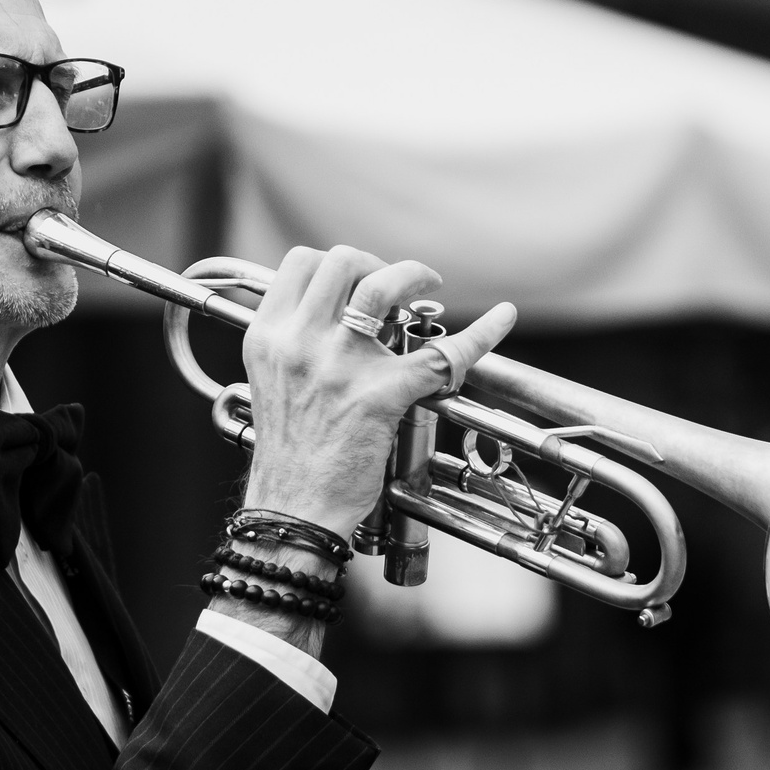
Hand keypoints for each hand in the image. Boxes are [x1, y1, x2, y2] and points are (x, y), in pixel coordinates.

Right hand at [239, 246, 516, 539]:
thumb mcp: (272, 382)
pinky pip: (441, 354)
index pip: (301, 263)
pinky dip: (481, 333)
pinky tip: (500, 319)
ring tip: (428, 286)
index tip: (358, 279)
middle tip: (396, 288)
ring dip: (412, 275)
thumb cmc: (290, 453)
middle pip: (341, 262)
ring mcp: (340, 367)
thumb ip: (296, 343)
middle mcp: (299, 343)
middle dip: (377, 264)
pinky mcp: (380, 396)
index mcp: (268, 337)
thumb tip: (338, 309)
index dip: (336, 263)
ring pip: (381, 287)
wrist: (294, 508)